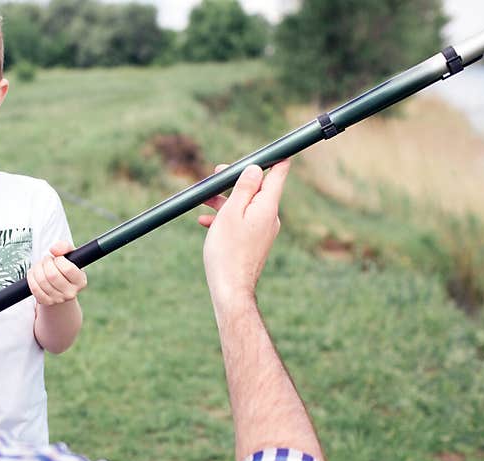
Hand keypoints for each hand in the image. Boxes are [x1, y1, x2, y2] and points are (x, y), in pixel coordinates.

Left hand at [27, 241, 87, 305]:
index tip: (58, 258)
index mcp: (81, 281)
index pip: (68, 269)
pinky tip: (34, 273)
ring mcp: (58, 299)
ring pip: (41, 281)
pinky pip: (34, 288)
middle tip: (46, 259)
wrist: (58, 285)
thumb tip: (54, 250)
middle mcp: (71, 293)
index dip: (59, 260)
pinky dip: (31, 278)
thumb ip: (64, 247)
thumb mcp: (69, 255)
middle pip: (52, 275)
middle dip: (46, 262)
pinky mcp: (46, 302)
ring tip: (40, 265)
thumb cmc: (65, 267)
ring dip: (37, 268)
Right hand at [198, 160, 290, 306]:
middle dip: (237, 179)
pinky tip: (206, 221)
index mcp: (267, 206)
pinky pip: (242, 222)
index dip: (274, 157)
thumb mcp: (231, 213)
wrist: (230, 289)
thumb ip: (244, 188)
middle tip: (217, 173)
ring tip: (204, 198)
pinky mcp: (254, 242)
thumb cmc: (227, 251)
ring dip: (226, 199)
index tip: (270, 147)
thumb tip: (256, 168)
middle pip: (258, 188)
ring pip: (246, 205)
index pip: (279, 173)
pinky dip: (226, 217)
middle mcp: (270, 217)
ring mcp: (263, 231)